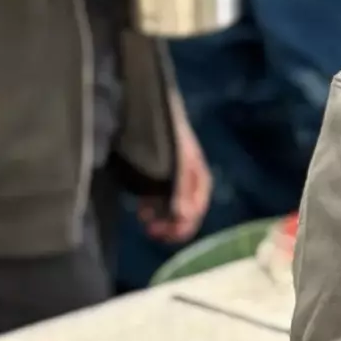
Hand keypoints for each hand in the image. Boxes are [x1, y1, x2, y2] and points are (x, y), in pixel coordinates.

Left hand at [141, 102, 211, 244]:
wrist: (143, 106)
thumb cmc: (164, 133)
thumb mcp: (176, 161)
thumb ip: (180, 188)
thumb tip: (182, 216)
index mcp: (197, 173)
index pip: (197, 206)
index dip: (186, 222)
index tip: (170, 232)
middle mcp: (187, 177)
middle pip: (184, 210)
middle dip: (172, 225)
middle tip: (156, 234)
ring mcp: (170, 177)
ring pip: (170, 207)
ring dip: (161, 220)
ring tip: (147, 225)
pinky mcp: (155, 175)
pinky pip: (157, 199)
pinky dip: (151, 209)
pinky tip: (142, 213)